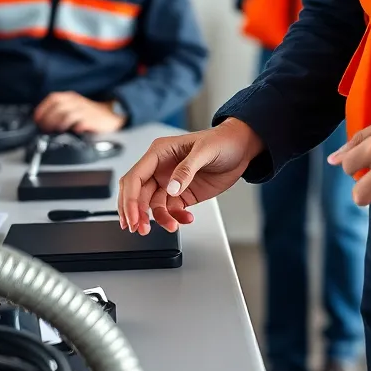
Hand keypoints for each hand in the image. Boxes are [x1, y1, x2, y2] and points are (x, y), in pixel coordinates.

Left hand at [34, 92, 125, 133]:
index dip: (43, 108)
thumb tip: (42, 119)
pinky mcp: (91, 120)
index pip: (53, 98)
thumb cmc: (89, 113)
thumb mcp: (74, 106)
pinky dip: (72, 126)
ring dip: (57, 123)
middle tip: (44, 127)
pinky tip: (70, 130)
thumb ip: (59, 110)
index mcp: (71, 97)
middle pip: (58, 106)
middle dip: (48, 118)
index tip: (37, 118)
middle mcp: (77, 102)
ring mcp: (84, 110)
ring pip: (66, 113)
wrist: (110, 116)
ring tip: (54, 130)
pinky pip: (79, 122)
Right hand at [118, 119, 263, 235]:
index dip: (130, 198)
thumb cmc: (222, 141)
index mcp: (160, 152)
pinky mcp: (182, 194)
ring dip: (159, 219)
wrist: (240, 149)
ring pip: (154, 206)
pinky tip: (187, 219)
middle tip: (141, 229)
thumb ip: (186, 169)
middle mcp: (161, 168)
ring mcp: (170, 182)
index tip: (133, 216)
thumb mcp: (205, 150)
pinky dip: (176, 218)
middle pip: (139, 194)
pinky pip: (171, 210)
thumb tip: (170, 188)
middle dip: (137, 213)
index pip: (135, 177)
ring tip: (172, 226)